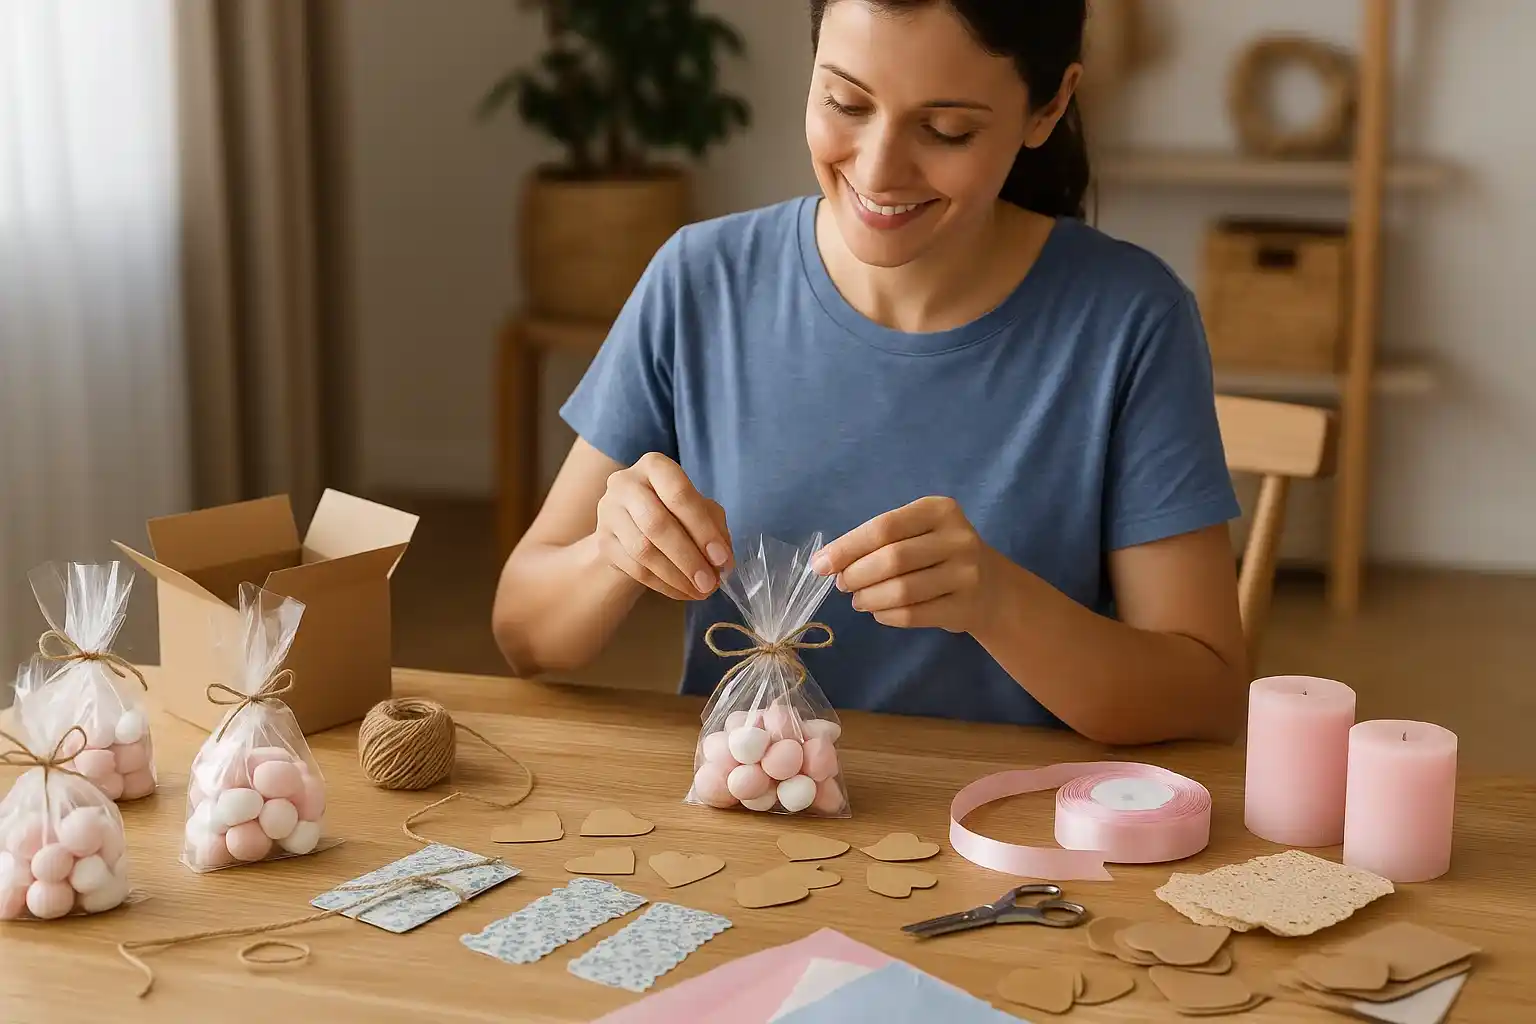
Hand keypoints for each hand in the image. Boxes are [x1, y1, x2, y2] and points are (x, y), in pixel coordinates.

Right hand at [595, 452, 732, 600]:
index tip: (722, 559)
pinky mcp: (603, 542)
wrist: (632, 522)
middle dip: (689, 558)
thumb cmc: (673, 510)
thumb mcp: (699, 508)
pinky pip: (634, 568)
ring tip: (700, 591)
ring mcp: (609, 512)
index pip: (679, 494)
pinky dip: (663, 584)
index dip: (704, 529)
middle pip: (657, 524)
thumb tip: (722, 560)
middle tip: (711, 583)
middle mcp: (625, 483)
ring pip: (643, 550)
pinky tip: (682, 592)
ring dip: (676, 576)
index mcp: (654, 466)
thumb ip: (714, 526)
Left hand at [812, 496, 995, 633]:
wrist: (993, 588)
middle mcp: (958, 538)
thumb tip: (825, 562)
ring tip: (859, 600)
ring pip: (902, 591)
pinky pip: (914, 615)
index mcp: (939, 510)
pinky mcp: (965, 607)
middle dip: (856, 575)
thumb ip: (877, 541)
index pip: (884, 527)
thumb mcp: (917, 533)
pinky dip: (887, 616)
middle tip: (843, 585)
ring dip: (869, 599)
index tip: (821, 565)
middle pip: (892, 559)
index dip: (847, 547)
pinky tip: (879, 611)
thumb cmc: (939, 554)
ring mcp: (966, 574)